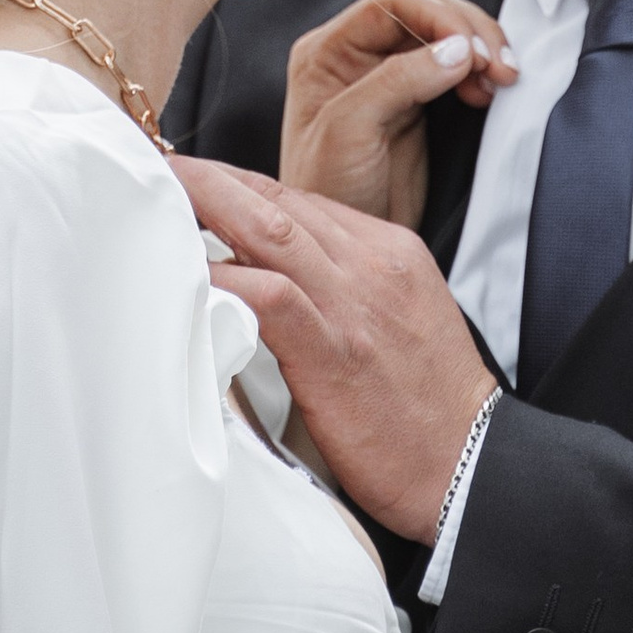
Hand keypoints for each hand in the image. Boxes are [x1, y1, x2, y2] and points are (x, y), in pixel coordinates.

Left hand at [177, 159, 494, 539]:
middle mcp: (373, 264)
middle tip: (162, 168)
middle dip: (214, 179)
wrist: (470, 465)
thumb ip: (346, 288)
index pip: (303, 201)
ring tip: (161, 198)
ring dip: (207, 207)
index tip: (199, 182)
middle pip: (279, 200)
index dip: (243, 186)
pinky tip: (186, 273)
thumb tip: (280, 279)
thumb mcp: (400, 319)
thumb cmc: (427, 408)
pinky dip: (224, 278)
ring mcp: (355, 304)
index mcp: (390, 252)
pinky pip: (269, 296)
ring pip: (270, 229)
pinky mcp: (335, 351)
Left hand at [282, 0, 516, 227]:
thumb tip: (457, 48)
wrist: (347, 248)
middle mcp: (357, 55)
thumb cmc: (328, 192)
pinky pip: (456, 66)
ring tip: (500, 78)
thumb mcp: (348, 131)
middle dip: (469, 31)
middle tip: (499, 65)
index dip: (439, 17)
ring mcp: (390, 77)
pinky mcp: (418, 102)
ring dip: (480, 48)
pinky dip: (480, 70)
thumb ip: (396, 81)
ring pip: (446, 35)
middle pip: (425, 12)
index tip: (473, 49)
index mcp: (328, 51)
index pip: (392, 4)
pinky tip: (490, 89)